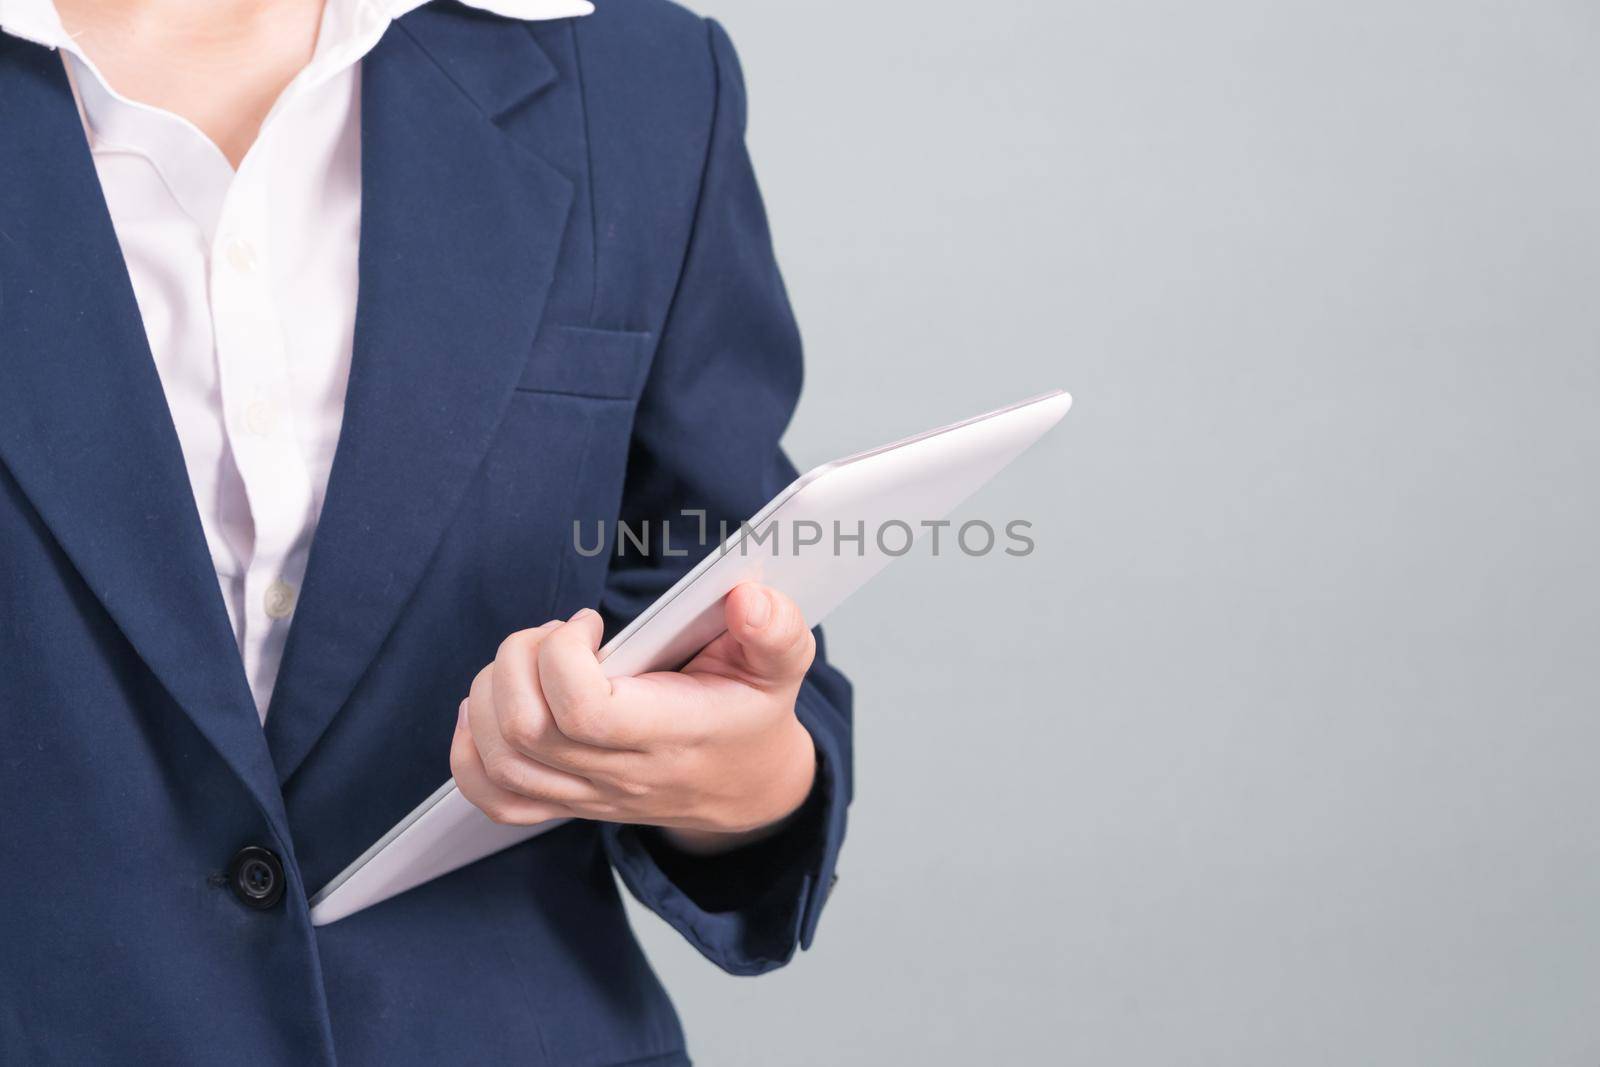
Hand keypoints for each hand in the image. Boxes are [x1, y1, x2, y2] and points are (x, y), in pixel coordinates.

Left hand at [451, 583, 818, 853]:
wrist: (748, 787)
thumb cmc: (752, 715)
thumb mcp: (781, 667)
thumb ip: (776, 630)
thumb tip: (749, 598)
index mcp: (671, 735)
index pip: (585, 712)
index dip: (564, 655)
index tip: (591, 623)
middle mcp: (622, 775)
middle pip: (527, 729)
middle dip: (520, 659)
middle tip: (556, 634)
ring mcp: (588, 796)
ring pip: (502, 760)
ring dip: (492, 693)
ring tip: (530, 659)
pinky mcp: (566, 802)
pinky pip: (495, 798)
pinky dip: (470, 751)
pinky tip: (490, 706)